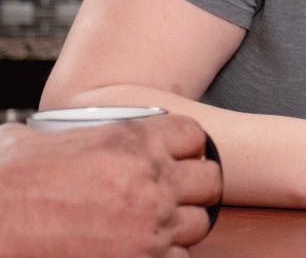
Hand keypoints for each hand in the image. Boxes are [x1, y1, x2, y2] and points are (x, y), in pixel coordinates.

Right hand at [0, 114, 221, 257]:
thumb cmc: (5, 184)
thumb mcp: (37, 140)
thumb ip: (68, 135)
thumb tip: (54, 137)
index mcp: (133, 140)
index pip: (194, 136)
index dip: (185, 149)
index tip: (176, 160)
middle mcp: (152, 179)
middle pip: (209, 181)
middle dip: (192, 189)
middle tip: (170, 196)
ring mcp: (151, 224)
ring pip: (198, 223)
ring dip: (178, 226)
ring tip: (149, 227)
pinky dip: (162, 256)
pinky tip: (137, 251)